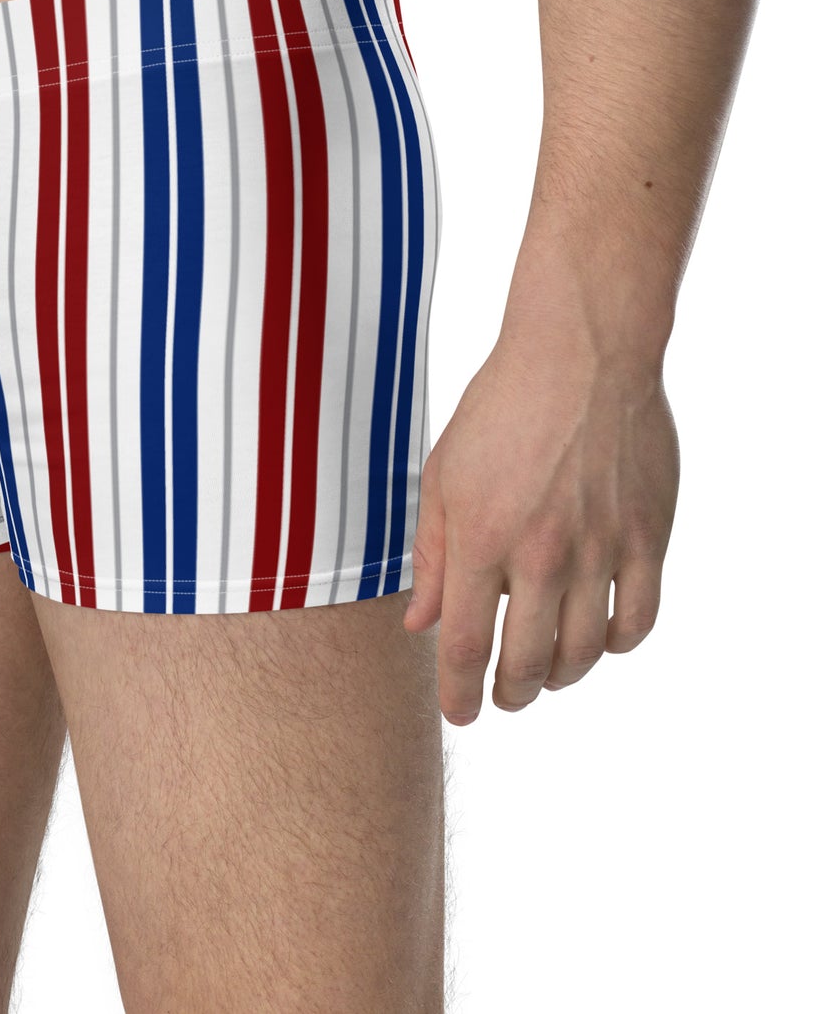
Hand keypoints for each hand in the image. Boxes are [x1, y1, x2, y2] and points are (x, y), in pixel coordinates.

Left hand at [403, 325, 678, 723]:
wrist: (580, 355)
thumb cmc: (500, 410)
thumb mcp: (443, 477)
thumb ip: (434, 557)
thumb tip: (421, 624)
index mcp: (482, 539)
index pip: (467, 646)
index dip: (460, 693)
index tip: (460, 715)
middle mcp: (542, 553)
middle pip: (527, 662)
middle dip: (508, 693)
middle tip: (501, 696)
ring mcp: (601, 548)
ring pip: (586, 652)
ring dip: (561, 677)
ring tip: (545, 674)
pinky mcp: (647, 536)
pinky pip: (639, 618)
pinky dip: (618, 644)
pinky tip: (600, 640)